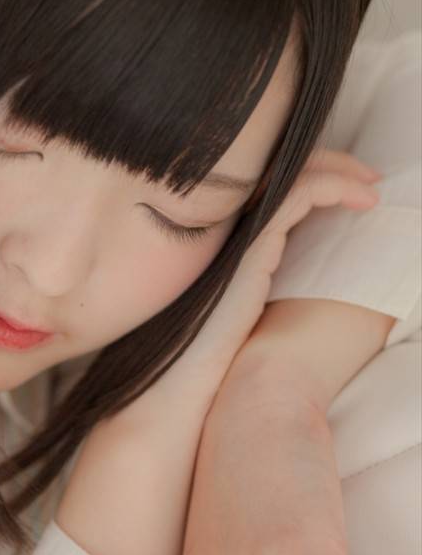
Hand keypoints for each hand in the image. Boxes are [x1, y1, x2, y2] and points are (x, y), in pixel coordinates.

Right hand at [138, 148, 383, 413]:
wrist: (183, 388)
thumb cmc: (214, 367)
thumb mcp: (240, 315)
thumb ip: (257, 287)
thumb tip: (294, 281)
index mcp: (226, 243)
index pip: (268, 189)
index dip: (311, 178)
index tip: (350, 190)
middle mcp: (228, 231)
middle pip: (279, 175)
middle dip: (329, 166)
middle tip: (367, 178)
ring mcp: (237, 235)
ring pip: (291, 177)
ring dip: (339, 171)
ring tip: (371, 185)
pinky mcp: (253, 246)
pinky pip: (300, 195)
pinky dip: (335, 187)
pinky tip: (364, 200)